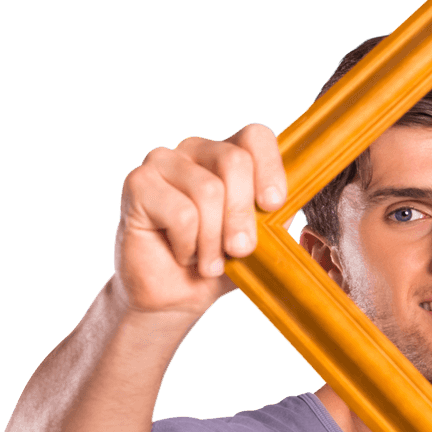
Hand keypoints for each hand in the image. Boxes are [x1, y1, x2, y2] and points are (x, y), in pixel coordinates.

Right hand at [114, 123, 286, 317]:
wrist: (177, 295)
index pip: (255, 136)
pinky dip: (189, 244)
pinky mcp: (138, 183)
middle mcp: (196, 150)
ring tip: (209, 261)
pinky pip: (181, 212)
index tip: (274, 205)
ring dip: (214, 239)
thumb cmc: (220, 264)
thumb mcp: (260, 241)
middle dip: (243, 215)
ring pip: (208, 190)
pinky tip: (181, 253)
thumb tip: (293, 204)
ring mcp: (163, 162)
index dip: (270, 169)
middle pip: (235, 161)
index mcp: (229, 156)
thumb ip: (277, 217)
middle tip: (240, 250)